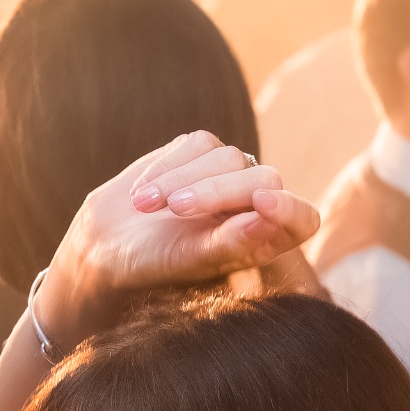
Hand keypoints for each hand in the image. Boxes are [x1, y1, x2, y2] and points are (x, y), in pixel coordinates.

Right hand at [35, 132, 320, 346]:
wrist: (107, 246)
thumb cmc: (155, 265)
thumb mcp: (192, 259)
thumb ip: (234, 241)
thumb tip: (268, 216)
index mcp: (267, 241)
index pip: (302, 220)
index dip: (288, 210)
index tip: (262, 204)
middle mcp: (256, 204)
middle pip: (264, 180)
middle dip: (217, 192)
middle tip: (176, 210)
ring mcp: (231, 173)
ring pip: (228, 158)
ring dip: (183, 182)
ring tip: (145, 207)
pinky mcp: (201, 150)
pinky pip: (196, 144)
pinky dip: (166, 168)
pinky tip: (142, 195)